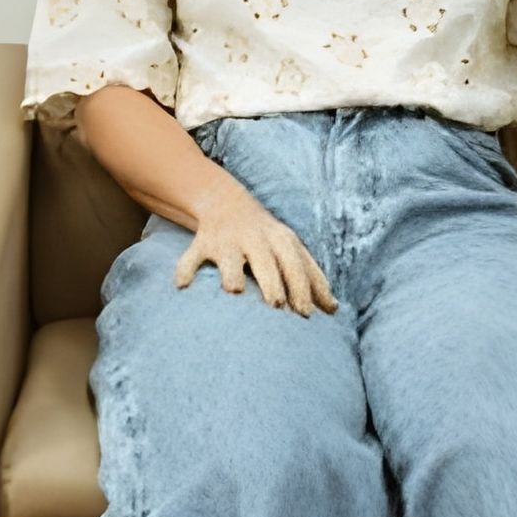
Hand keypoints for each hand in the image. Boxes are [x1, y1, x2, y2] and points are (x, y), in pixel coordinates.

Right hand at [175, 181, 339, 312]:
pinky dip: (185, 269)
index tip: (306, 313)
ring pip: (230, 259)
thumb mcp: (292, 249)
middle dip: (272, 281)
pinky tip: (182, 286)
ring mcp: (228, 242)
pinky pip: (191, 258)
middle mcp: (255, 239)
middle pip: (266, 262)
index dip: (301, 287)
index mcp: (281, 240)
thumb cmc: (268, 238)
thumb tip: (334, 310)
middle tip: (277, 303)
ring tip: (235, 290)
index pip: (296, 263)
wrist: (227, 202)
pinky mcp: (202, 244)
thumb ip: (311, 278)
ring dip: (232, 273)